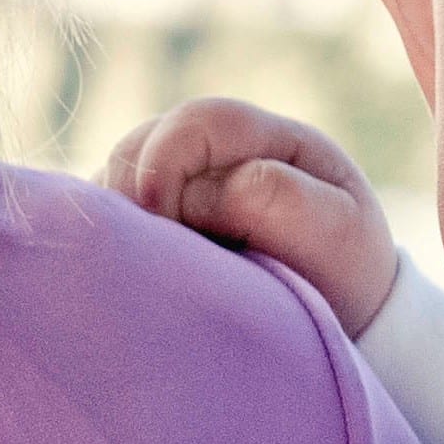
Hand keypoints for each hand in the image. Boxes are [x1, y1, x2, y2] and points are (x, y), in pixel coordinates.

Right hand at [101, 99, 399, 334]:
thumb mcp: (336, 230)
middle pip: (139, 148)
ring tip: (138, 272)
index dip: (165, 164)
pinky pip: (102, 221)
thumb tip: (196, 196)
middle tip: (140, 258)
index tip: (158, 220)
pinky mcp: (145, 224)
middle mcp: (208, 153)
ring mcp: (172, 187)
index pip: (195, 123)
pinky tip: (126, 277)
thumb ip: (275, 197)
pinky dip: (106, 244)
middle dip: (129, 197)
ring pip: (111, 184)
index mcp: (261, 137)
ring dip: (114, 225)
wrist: (338, 319)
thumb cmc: (342, 271)